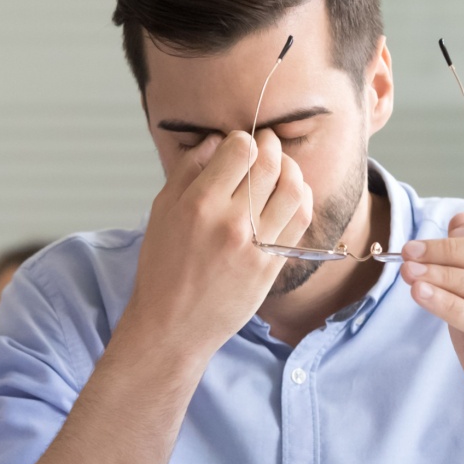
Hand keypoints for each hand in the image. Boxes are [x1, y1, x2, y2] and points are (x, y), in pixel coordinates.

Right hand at [122, 130, 312, 364]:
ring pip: (293, 187)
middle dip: (271, 144)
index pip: (240, 149)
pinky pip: (300, 219)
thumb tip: (217, 141)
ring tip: (281, 167)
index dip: (242, 139)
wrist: (174, 324)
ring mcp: (256, 244)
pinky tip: (291, 194)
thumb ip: (189, 170)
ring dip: (291, 168)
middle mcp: (231, 222)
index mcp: (199, 204)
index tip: (239, 144)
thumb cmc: (163, 268)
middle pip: (270, 163)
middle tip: (266, 144)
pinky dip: (302, 197)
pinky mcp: (272, 263)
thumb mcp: (161, 211)